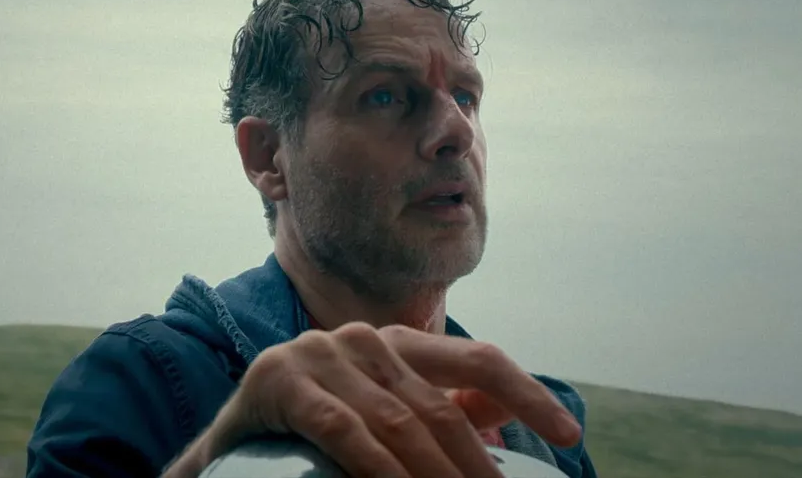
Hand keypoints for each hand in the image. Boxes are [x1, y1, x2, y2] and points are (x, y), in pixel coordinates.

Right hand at [163, 322, 581, 477]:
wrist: (231, 439)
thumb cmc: (316, 427)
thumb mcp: (384, 412)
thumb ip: (438, 406)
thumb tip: (504, 418)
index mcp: (396, 342)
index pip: (476, 361)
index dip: (528, 394)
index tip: (570, 435)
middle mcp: (362, 338)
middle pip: (441, 408)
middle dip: (478, 467)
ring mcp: (319, 354)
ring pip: (400, 424)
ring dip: (437, 477)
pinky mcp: (281, 380)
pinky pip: (346, 431)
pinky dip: (381, 470)